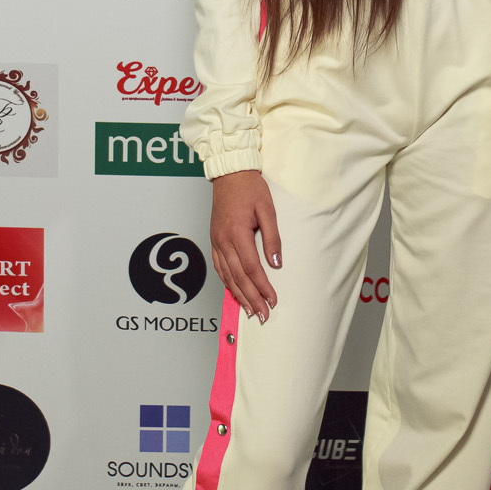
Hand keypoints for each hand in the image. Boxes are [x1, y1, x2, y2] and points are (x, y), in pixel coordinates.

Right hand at [210, 171, 280, 321]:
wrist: (230, 174)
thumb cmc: (250, 188)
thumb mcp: (268, 210)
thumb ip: (272, 238)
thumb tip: (276, 262)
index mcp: (237, 233)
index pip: (252, 268)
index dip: (262, 287)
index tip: (273, 300)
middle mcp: (223, 241)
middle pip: (238, 277)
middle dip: (251, 298)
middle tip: (263, 315)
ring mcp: (216, 241)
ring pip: (226, 275)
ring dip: (238, 295)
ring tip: (250, 311)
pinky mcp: (214, 239)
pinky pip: (219, 267)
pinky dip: (227, 282)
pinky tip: (234, 291)